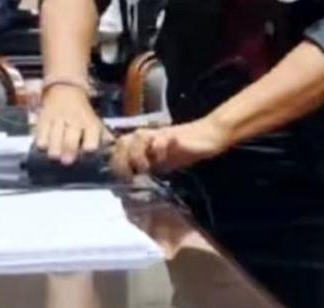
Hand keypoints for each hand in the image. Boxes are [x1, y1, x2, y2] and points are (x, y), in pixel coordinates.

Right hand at [34, 85, 105, 163]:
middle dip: (69, 150)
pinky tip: (44, 146)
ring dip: (54, 148)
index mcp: (89, 123)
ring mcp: (57, 119)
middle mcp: (74, 121)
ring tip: (54, 156)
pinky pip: (40, 132)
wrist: (65, 90)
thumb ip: (103, 138)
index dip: (89, 146)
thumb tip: (111, 152)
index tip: (86, 153)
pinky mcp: (43, 119)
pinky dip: (42, 141)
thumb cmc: (82, 113)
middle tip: (67, 161)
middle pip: (70, 138)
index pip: (91, 137)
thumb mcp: (95, 122)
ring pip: (54, 136)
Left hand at [110, 118, 231, 178]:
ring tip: (145, 170)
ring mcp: (159, 134)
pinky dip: (158, 151)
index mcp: (142, 143)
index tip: (120, 182)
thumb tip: (130, 189)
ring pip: (138, 137)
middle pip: (122, 141)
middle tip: (130, 178)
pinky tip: (162, 162)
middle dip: (122, 160)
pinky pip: (160, 139)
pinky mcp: (172, 134)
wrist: (208, 135)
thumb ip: (147, 170)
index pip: (118, 149)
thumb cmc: (183, 150)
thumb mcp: (162, 164)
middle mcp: (147, 136)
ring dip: (137, 155)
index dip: (115, 164)